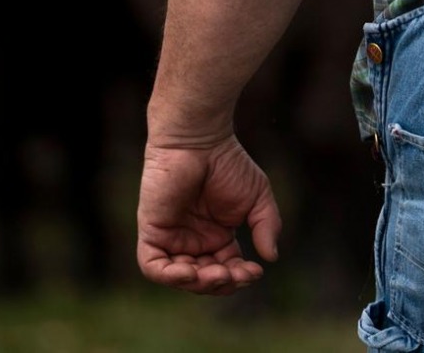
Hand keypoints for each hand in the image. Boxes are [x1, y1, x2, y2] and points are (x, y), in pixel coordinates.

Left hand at [137, 137, 282, 294]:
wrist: (201, 140)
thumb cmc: (229, 163)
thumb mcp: (258, 198)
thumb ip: (266, 226)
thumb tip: (271, 258)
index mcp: (217, 237)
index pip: (227, 270)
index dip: (240, 277)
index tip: (256, 271)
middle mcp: (193, 241)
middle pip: (204, 279)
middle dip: (221, 283)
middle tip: (236, 274)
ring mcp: (171, 238)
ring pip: (180, 278)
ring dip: (199, 283)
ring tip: (218, 274)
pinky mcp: (152, 231)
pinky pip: (153, 266)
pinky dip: (169, 276)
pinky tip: (190, 272)